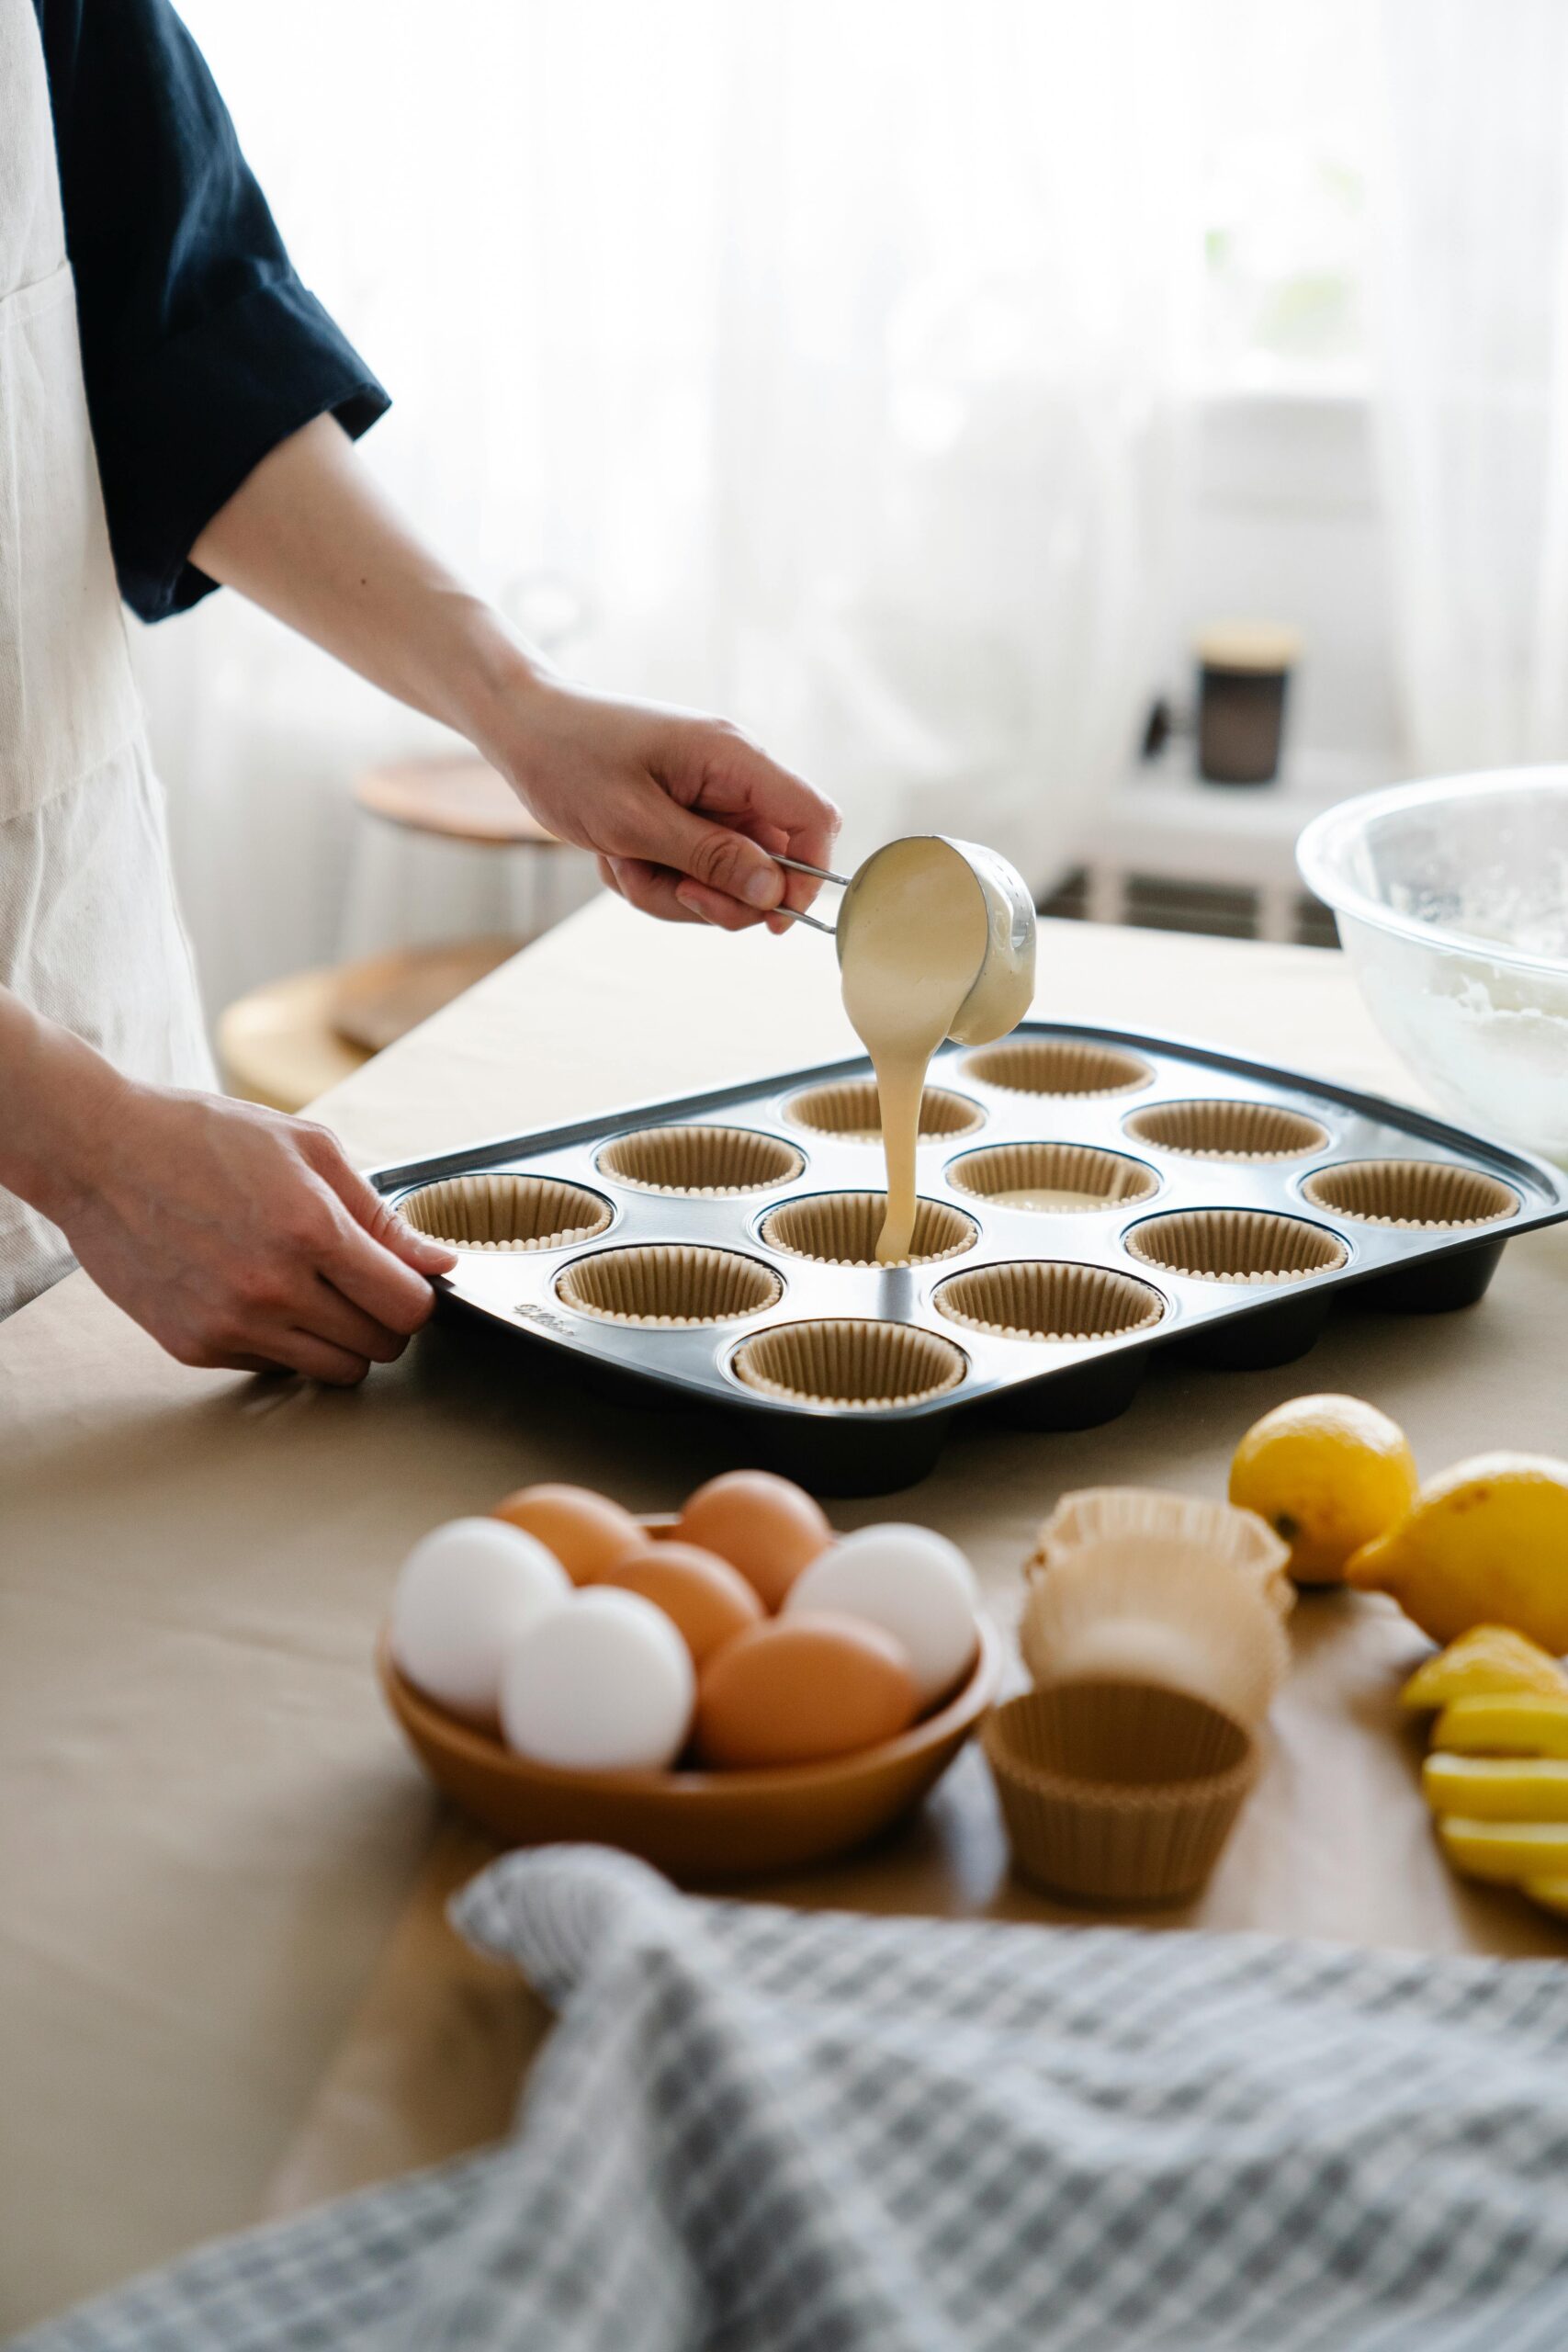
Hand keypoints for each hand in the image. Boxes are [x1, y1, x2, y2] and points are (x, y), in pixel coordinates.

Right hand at [52, 1080, 456, 1383]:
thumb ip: (380, 1212)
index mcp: (310, 1230)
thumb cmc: (201, 1137)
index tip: (407, 1281)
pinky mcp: (195, 1347)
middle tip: (361, 1284)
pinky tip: (258, 1294)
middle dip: (384, 1318)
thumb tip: (437, 1262)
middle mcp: (272, 1288)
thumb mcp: (307, 1148)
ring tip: (315, 1291)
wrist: (99, 1153)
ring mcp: (230, 1324)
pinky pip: (274, 1367)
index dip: (418, 1296)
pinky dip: (282, 1341)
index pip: (407, 1308)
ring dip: (340, 1339)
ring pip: (333, 1370)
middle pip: (378, 1347)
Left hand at [493, 676, 841, 930]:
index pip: (814, 819)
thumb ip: (711, 857)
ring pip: (727, 875)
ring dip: (675, 890)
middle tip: (664, 888)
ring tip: (623, 865)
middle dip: (717, 894)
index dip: (807, 876)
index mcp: (733, 758)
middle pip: (769, 862)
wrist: (522, 726)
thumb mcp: (637, 823)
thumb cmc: (571, 761)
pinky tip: (619, 858)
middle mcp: (733, 774)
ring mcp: (711, 794)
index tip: (769, 920)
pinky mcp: (688, 812)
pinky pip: (695, 867)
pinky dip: (658, 879)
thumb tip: (775, 892)